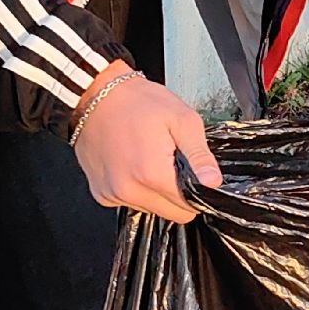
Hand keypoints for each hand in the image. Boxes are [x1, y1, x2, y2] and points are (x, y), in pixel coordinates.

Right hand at [72, 61, 220, 223]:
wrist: (95, 94)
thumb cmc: (136, 102)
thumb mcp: (181, 119)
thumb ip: (200, 156)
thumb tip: (213, 182)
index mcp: (152, 173)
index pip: (188, 208)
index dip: (197, 193)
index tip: (193, 174)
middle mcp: (129, 190)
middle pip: (172, 215)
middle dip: (179, 195)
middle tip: (172, 164)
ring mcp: (112, 194)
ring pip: (152, 210)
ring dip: (157, 192)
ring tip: (150, 159)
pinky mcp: (101, 194)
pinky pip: (131, 203)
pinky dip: (137, 189)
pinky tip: (134, 164)